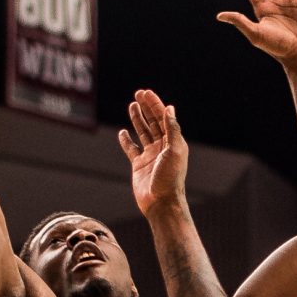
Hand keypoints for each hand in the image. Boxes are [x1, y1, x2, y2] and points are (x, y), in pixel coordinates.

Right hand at [119, 89, 189, 213]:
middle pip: (153, 122)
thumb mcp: (174, 151)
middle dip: (146, 107)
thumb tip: (170, 108)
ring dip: (138, 119)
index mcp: (173, 143)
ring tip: (132, 105)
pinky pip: (131, 149)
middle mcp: (162, 147)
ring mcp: (150, 156)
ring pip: (143, 132)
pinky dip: (126, 140)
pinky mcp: (139, 165)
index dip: (155, 104)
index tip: (146, 93)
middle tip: (138, 94)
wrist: (160, 203)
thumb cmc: (170, 179)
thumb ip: (172, 129)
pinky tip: (122, 132)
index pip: (163, 118)